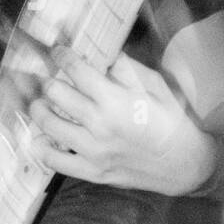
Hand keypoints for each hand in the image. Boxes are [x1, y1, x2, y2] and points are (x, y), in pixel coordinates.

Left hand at [26, 45, 216, 194]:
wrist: (183, 164)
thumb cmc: (171, 122)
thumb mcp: (155, 87)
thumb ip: (127, 69)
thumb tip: (105, 54)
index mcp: (116, 100)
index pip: (77, 71)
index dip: (63, 56)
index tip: (58, 52)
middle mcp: (100, 125)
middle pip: (56, 94)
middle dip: (48, 82)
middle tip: (47, 78)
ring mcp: (94, 151)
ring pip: (49, 125)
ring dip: (39, 110)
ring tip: (40, 104)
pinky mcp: (93, 172)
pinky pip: (55, 162)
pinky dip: (43, 149)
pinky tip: (42, 138)